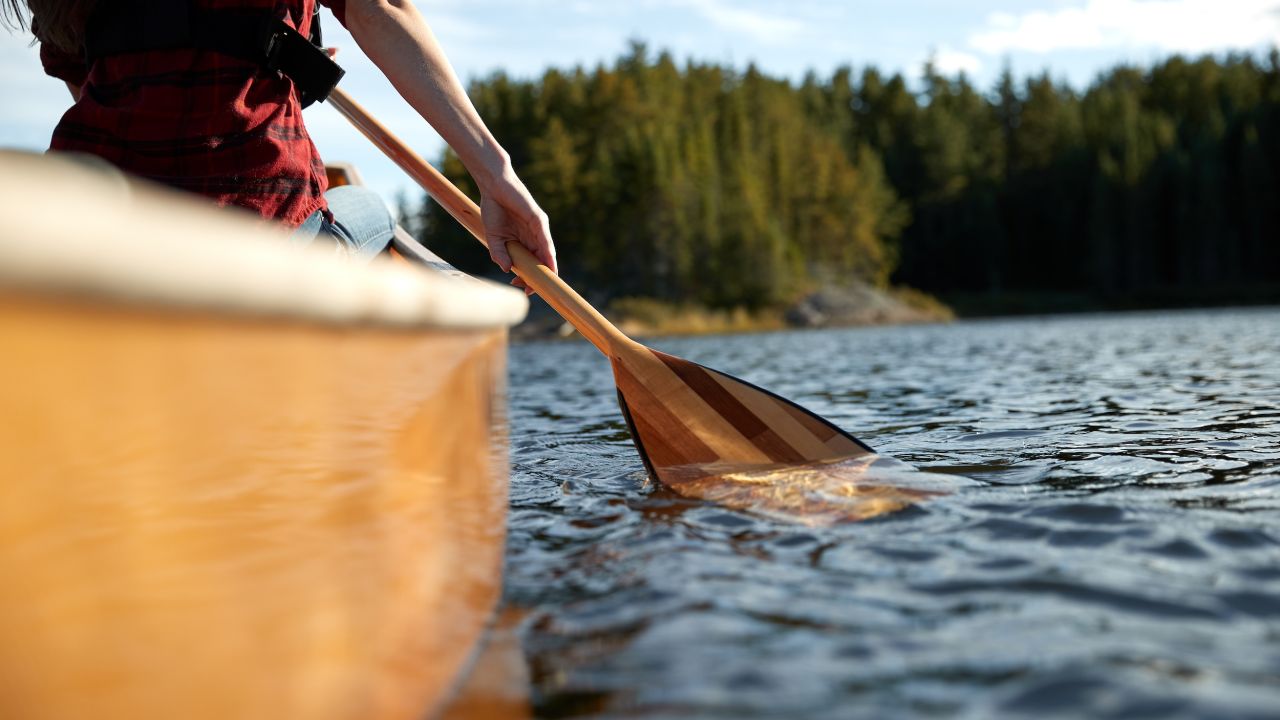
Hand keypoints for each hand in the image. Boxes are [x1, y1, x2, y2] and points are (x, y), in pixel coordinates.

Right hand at [478, 167, 557, 291]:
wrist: (493, 186)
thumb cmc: (493, 209)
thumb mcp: (493, 237)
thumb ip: (499, 253)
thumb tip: (506, 269)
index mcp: (524, 242)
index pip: (532, 263)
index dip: (530, 277)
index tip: (522, 289)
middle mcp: (534, 237)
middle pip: (542, 262)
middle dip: (537, 278)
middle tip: (529, 290)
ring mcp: (538, 229)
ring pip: (547, 253)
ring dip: (545, 269)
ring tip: (542, 283)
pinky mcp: (538, 219)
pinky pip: (545, 239)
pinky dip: (548, 253)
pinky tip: (548, 264)